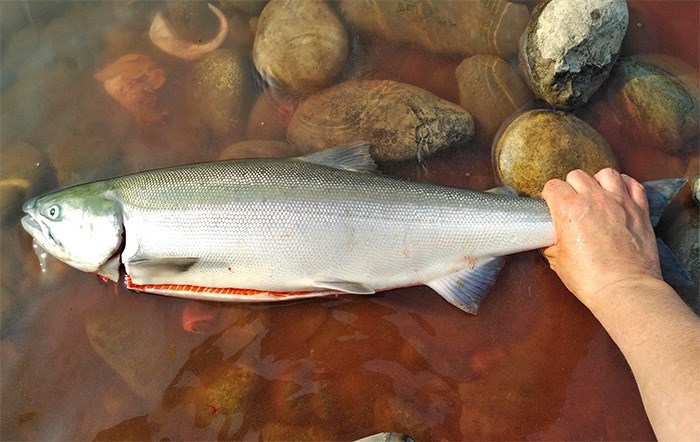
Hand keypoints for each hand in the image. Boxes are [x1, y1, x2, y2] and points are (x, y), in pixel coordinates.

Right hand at [541, 168, 661, 309]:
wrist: (624, 289)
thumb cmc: (591, 278)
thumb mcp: (558, 261)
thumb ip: (552, 243)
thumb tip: (550, 241)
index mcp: (569, 209)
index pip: (553, 186)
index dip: (549, 196)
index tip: (551, 205)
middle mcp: (594, 199)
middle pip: (576, 176)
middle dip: (570, 187)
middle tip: (571, 202)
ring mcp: (619, 202)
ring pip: (605, 173)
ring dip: (597, 181)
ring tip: (596, 194)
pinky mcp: (639, 210)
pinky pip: (633, 184)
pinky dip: (624, 185)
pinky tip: (618, 194)